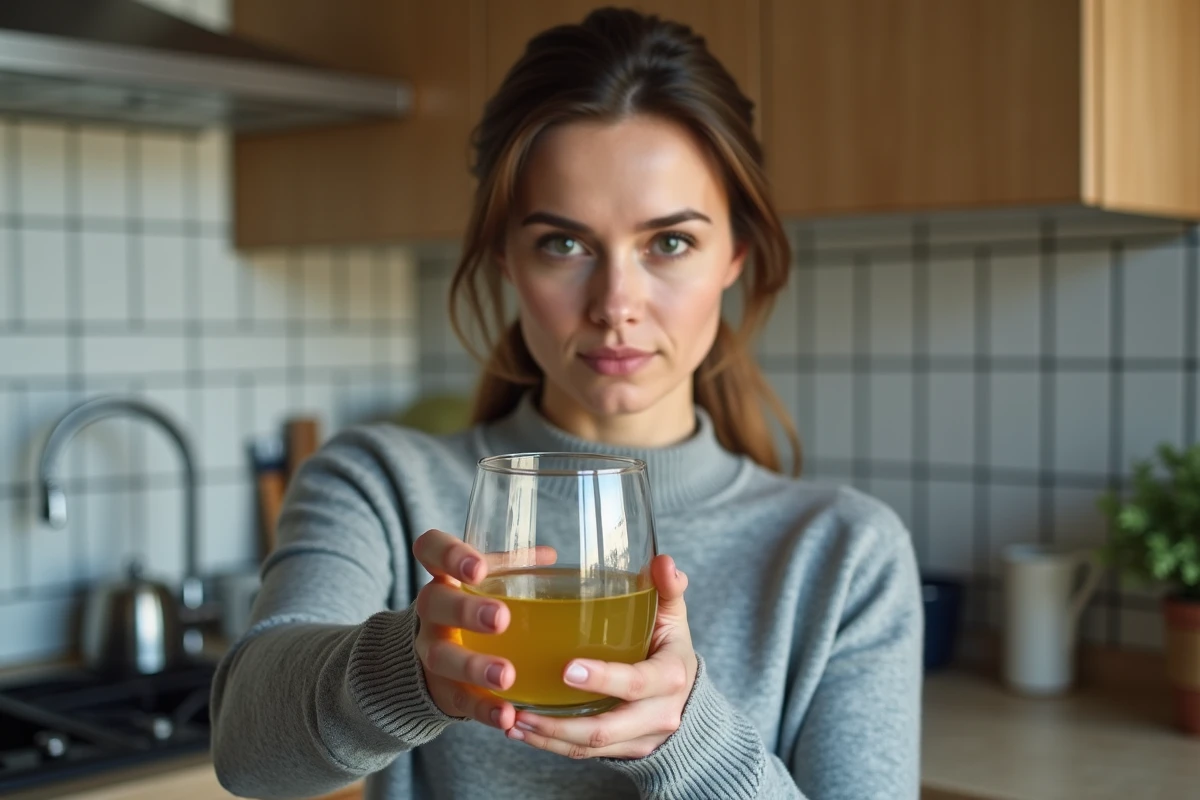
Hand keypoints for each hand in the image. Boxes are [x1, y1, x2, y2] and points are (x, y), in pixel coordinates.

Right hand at [410, 529, 552, 730]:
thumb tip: (549, 555)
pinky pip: (459, 699)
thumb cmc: (471, 607)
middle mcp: (431, 612)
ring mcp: (431, 651)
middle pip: (435, 604)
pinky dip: (483, 709)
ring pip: (443, 657)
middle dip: (466, 610)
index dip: (449, 555)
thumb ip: (513, 568)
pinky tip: (507, 716)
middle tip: (500, 618)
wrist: (434, 659)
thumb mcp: (487, 582)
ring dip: (474, 666)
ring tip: (506, 675)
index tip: (476, 569)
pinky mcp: (442, 689)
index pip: (431, 550)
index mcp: (444, 576)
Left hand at [505, 554, 697, 759]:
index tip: (567, 670)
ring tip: (512, 722)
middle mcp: (658, 714)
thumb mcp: (672, 618)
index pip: (635, 682)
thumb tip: (663, 562)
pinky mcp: (624, 752)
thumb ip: (667, 589)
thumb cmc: (669, 648)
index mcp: (669, 677)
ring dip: (548, 738)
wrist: (688, 698)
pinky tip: (521, 732)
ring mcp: (640, 738)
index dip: (603, 679)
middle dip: (561, 724)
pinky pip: (584, 755)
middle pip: (606, 728)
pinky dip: (551, 746)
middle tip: (522, 709)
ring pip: (590, 747)